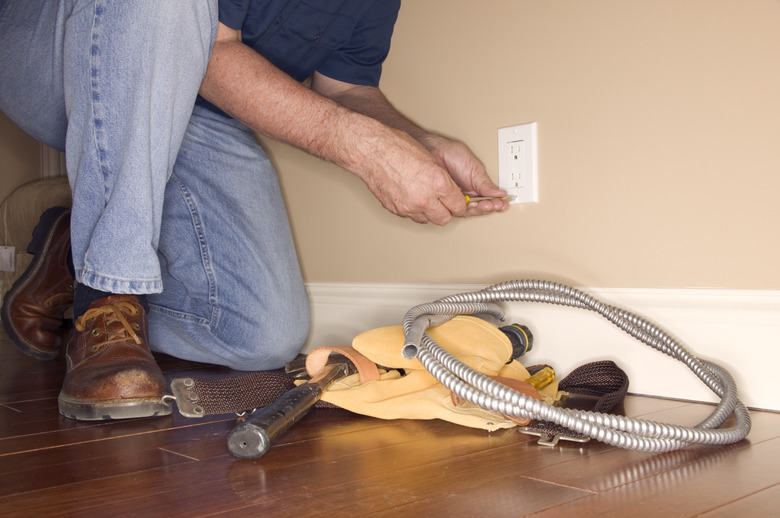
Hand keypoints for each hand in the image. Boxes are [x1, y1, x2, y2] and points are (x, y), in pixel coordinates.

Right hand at [356, 129, 508, 224]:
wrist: (372, 151)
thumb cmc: (398, 148)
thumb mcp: (431, 159)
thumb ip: (443, 179)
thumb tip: (450, 190)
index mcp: (439, 184)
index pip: (459, 206)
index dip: (459, 203)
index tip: (458, 200)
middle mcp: (425, 199)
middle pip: (445, 218)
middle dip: (447, 211)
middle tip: (445, 203)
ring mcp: (409, 206)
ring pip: (428, 220)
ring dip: (430, 212)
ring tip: (428, 199)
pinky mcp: (396, 210)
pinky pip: (412, 216)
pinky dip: (415, 210)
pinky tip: (414, 198)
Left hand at [420, 134, 509, 216]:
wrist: (432, 150)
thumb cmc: (450, 154)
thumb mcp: (474, 168)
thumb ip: (485, 183)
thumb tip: (499, 193)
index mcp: (473, 187)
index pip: (487, 199)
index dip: (495, 202)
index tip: (504, 203)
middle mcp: (464, 194)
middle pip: (478, 207)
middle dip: (489, 206)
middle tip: (495, 204)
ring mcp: (453, 198)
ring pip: (467, 210)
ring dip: (479, 209)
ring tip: (487, 204)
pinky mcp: (443, 200)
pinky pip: (454, 209)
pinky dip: (464, 209)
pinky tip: (472, 206)